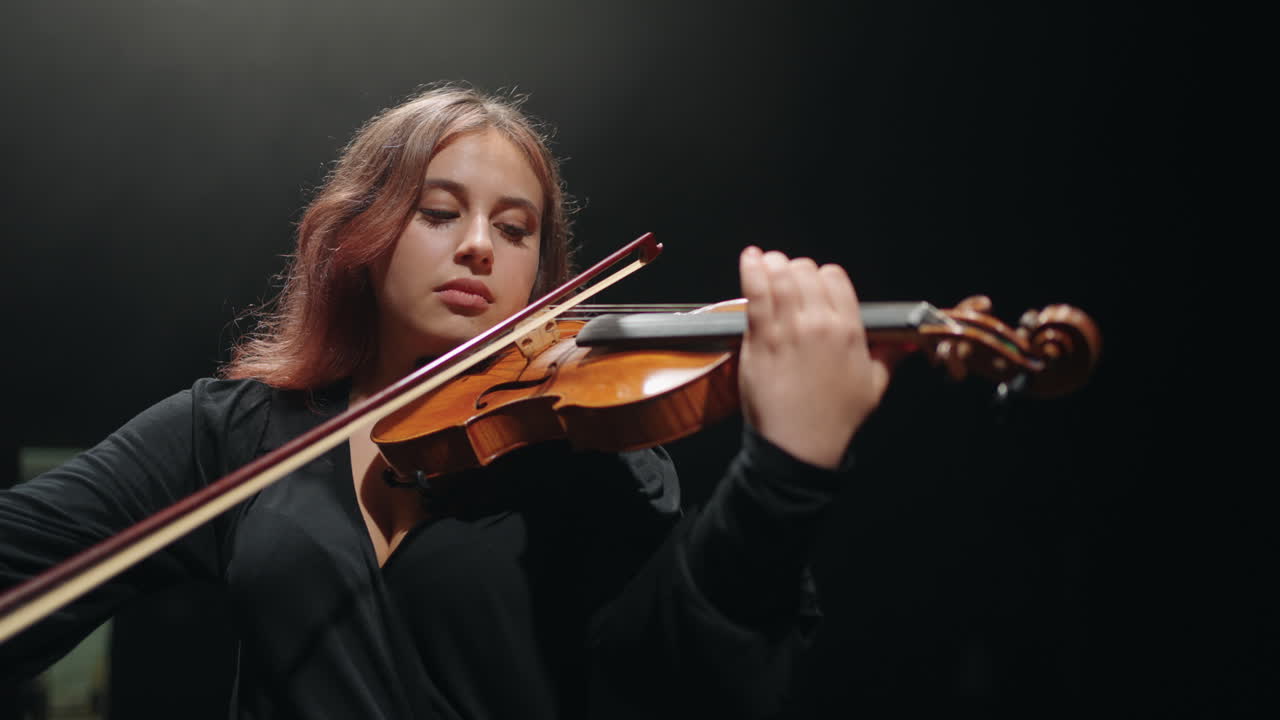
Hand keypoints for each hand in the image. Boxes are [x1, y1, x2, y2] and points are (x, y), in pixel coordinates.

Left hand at [737, 246, 897, 468]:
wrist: (799, 445)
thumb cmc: (835, 419)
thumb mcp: (874, 387)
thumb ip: (890, 357)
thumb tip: (907, 342)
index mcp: (849, 330)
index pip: (836, 278)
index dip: (824, 276)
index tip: (815, 286)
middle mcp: (820, 324)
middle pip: (807, 272)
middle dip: (798, 270)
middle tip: (790, 279)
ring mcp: (788, 329)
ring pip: (781, 276)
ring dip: (773, 264)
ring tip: (767, 262)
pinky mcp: (760, 338)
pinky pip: (756, 293)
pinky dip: (751, 270)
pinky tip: (750, 258)